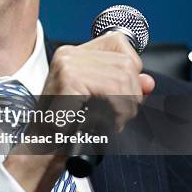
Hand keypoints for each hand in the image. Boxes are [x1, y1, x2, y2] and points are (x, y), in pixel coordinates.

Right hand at [4, 32, 154, 191]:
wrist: (43, 149)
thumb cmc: (68, 128)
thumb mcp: (101, 102)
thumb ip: (124, 87)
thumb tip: (148, 81)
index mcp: (73, 54)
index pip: (118, 42)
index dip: (130, 68)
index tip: (123, 93)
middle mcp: (69, 54)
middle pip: (126, 63)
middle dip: (132, 95)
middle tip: (119, 116)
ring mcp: (67, 64)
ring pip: (123, 78)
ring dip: (126, 107)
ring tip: (112, 121)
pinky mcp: (69, 79)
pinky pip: (112, 91)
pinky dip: (116, 111)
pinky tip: (104, 123)